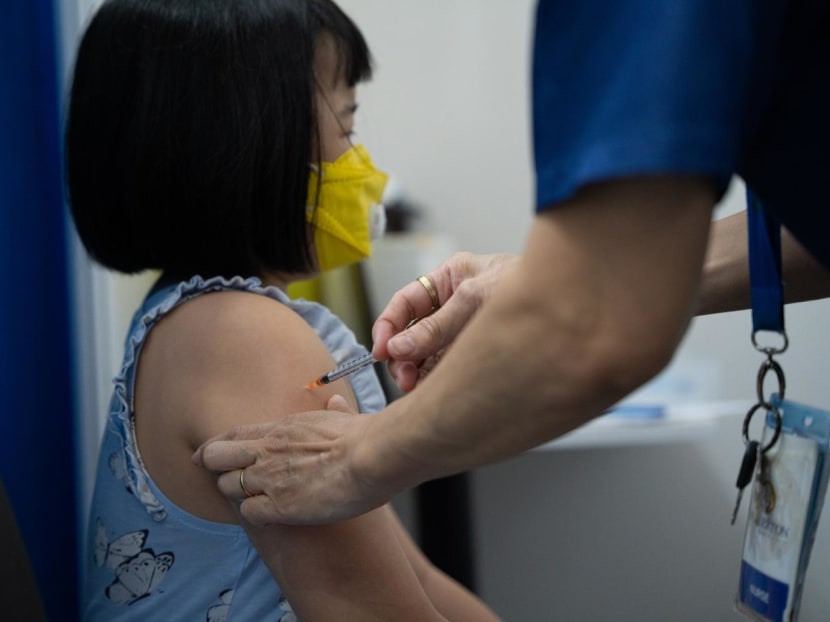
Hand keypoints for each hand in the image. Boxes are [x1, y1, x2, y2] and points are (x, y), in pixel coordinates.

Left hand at [192, 395, 389, 524]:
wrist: (372, 456)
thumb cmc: (364, 436)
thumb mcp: (344, 417)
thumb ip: (335, 412)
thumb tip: (336, 402)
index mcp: (280, 428)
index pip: (232, 434)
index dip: (213, 446)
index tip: (204, 454)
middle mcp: (267, 451)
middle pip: (216, 458)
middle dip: (216, 469)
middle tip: (226, 479)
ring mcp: (270, 478)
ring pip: (228, 487)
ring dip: (237, 494)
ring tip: (254, 499)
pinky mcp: (280, 506)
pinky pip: (248, 513)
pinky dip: (254, 515)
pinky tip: (269, 516)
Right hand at [371, 252, 517, 390]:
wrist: (576, 301)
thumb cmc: (530, 285)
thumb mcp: (475, 299)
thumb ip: (438, 326)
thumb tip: (400, 348)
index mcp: (450, 279)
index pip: (407, 302)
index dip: (388, 326)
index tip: (380, 350)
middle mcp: (453, 305)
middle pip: (412, 333)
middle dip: (402, 356)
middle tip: (403, 377)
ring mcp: (464, 332)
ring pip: (425, 355)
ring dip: (416, 372)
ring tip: (415, 386)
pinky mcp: (476, 354)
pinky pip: (445, 369)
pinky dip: (434, 381)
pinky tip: (432, 390)